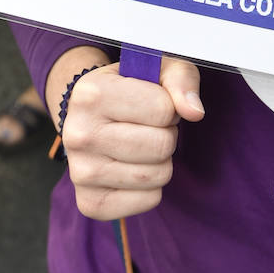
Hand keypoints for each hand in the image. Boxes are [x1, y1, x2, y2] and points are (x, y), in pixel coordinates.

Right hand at [63, 58, 203, 219]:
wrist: (90, 116)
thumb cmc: (130, 89)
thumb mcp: (157, 69)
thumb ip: (181, 80)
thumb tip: (195, 112)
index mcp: (91, 93)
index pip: (162, 109)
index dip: (169, 107)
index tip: (154, 104)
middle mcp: (78, 134)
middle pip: (161, 145)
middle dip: (167, 134)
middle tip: (150, 127)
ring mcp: (81, 172)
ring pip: (157, 175)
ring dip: (162, 160)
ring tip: (142, 144)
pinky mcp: (90, 203)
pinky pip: (149, 200)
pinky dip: (153, 187)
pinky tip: (134, 167)